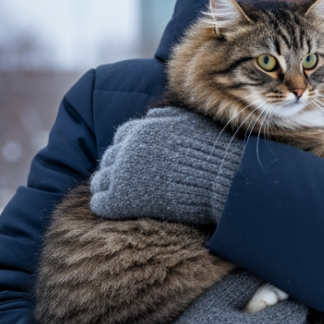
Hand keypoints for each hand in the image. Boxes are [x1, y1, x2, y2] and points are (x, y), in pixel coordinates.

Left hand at [90, 106, 243, 225]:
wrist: (222, 180)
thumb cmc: (213, 153)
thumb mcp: (190, 122)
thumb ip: (167, 116)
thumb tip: (152, 114)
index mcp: (143, 129)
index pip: (123, 136)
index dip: (128, 148)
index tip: (136, 160)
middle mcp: (128, 148)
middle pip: (110, 158)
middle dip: (116, 167)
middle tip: (126, 180)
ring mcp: (122, 173)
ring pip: (101, 180)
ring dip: (107, 187)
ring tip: (117, 196)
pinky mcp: (121, 198)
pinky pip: (100, 203)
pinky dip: (104, 206)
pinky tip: (114, 209)